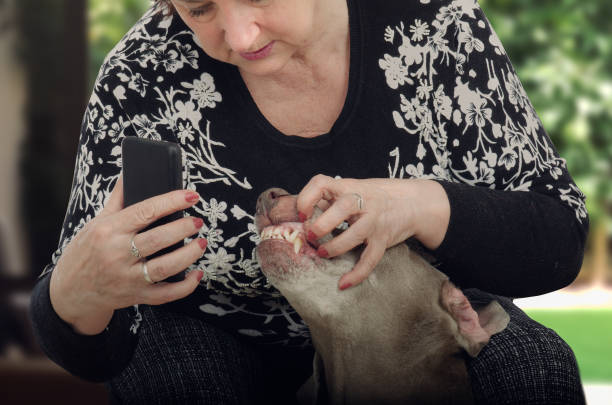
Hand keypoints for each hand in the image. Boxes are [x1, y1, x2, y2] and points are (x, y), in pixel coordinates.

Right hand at [49, 175, 206, 334]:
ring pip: (165, 267)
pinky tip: (197, 273)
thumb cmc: (87, 250)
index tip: (192, 196)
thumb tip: (131, 171)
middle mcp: (117, 254)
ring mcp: (127, 278)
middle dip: (183, 228)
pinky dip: (185, 286)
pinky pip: (166, 295)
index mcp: (108, 230)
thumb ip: (118, 199)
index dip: (172, 202)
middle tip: (198, 221)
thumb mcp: (97, 222)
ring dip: (188, 254)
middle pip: (158, 239)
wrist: (71, 291)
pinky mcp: (136, 296)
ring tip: (202, 242)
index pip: (145, 211)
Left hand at [297, 175, 449, 289]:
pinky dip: (356, 274)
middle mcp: (363, 201)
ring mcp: (375, 220)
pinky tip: (343, 283)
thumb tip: (300, 215)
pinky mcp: (383, 239)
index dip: (307, 199)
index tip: (302, 214)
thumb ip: (329, 198)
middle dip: (322, 224)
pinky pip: (370, 259)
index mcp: (349, 187)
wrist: (413, 202)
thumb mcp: (352, 189)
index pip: (321, 183)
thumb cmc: (374, 196)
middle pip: (343, 208)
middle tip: (311, 236)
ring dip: (335, 247)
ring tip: (323, 254)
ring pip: (356, 234)